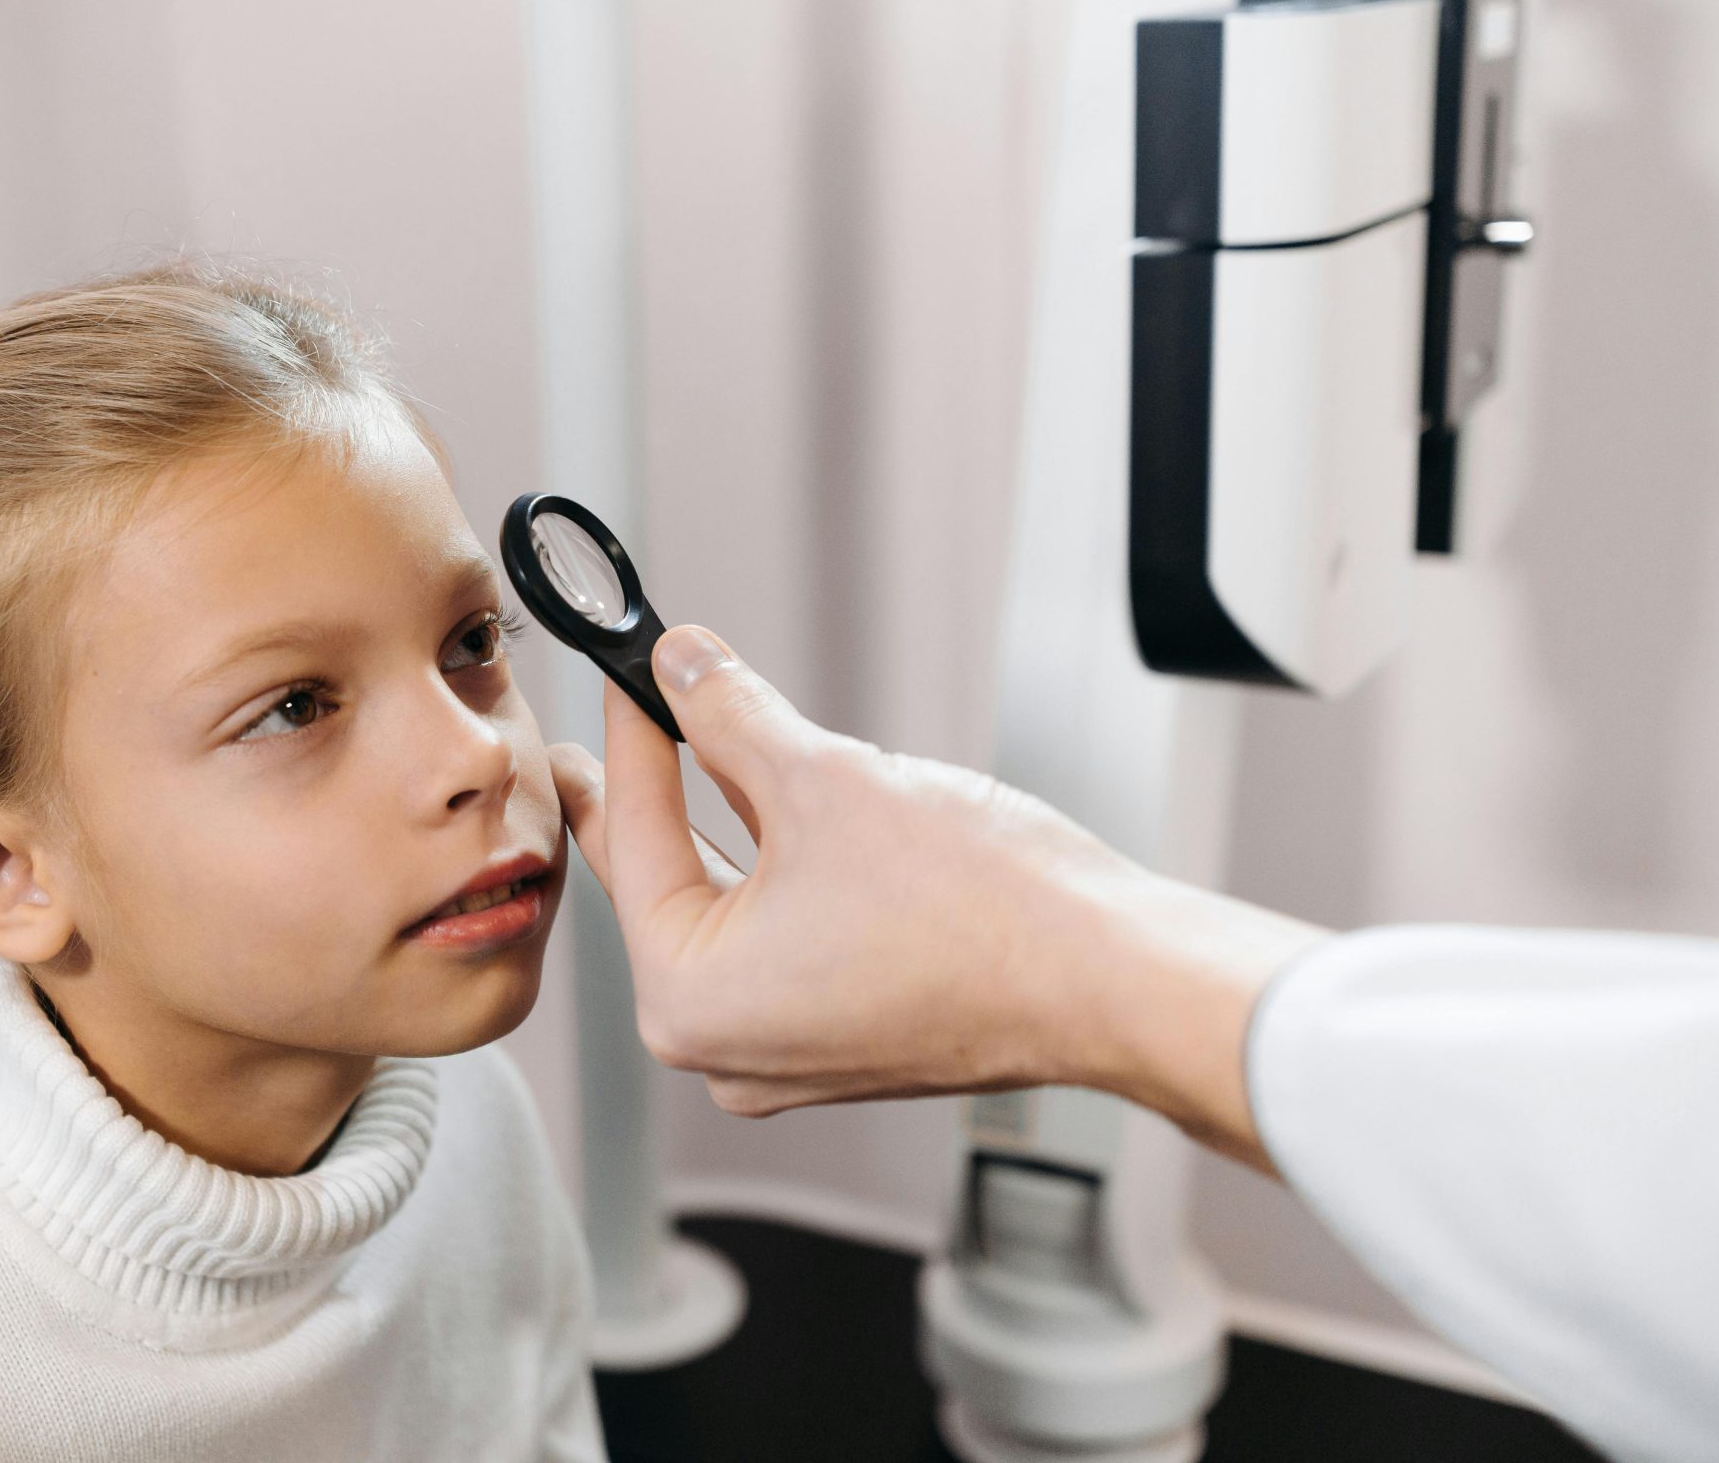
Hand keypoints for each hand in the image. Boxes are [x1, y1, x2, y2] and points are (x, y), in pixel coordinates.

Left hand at [549, 627, 1322, 1167]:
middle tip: (606, 731)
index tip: (626, 676)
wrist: (1112, 980)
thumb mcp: (826, 779)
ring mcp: (786, 1054)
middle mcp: (724, 1048)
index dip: (631, 738)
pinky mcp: (844, 1040)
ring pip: (726, 909)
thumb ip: (732, 716)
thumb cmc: (985, 913)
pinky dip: (773, 871)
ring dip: (718, 823)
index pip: (637, 840)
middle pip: (666, 883)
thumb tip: (683, 665)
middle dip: (649, 791)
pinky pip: (779, 939)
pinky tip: (767, 809)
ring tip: (688, 746)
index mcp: (689, 1000)